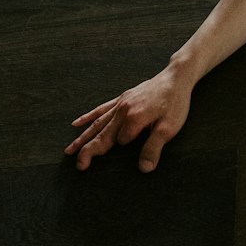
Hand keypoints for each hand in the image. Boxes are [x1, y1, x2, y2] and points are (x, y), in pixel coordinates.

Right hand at [65, 63, 191, 173]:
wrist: (177, 76)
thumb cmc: (175, 102)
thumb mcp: (170, 127)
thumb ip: (154, 147)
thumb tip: (144, 168)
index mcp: (134, 118)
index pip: (121, 141)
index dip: (127, 146)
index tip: (136, 145)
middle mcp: (123, 110)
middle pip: (101, 134)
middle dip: (88, 150)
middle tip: (78, 166)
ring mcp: (120, 103)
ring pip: (97, 123)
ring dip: (82, 137)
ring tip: (68, 151)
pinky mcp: (122, 98)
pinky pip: (101, 109)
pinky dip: (88, 117)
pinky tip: (75, 123)